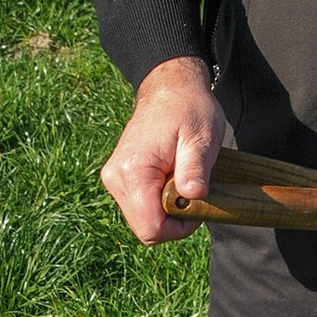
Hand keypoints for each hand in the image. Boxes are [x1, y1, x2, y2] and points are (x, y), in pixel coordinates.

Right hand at [99, 56, 220, 243]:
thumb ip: (194, 169)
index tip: (199, 205)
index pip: (150, 227)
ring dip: (168, 209)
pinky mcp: (121, 178)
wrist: (170, 88)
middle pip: (145, 227)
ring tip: (184, 179)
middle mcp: (116, 179)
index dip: (179, 228)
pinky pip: (141, 205)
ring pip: (143, 218)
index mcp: (133, 172)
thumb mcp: (200, 137)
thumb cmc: (189, 109)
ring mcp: (115, 179)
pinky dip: (161, 201)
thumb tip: (193, 197)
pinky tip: (174, 179)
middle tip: (196, 191)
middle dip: (175, 219)